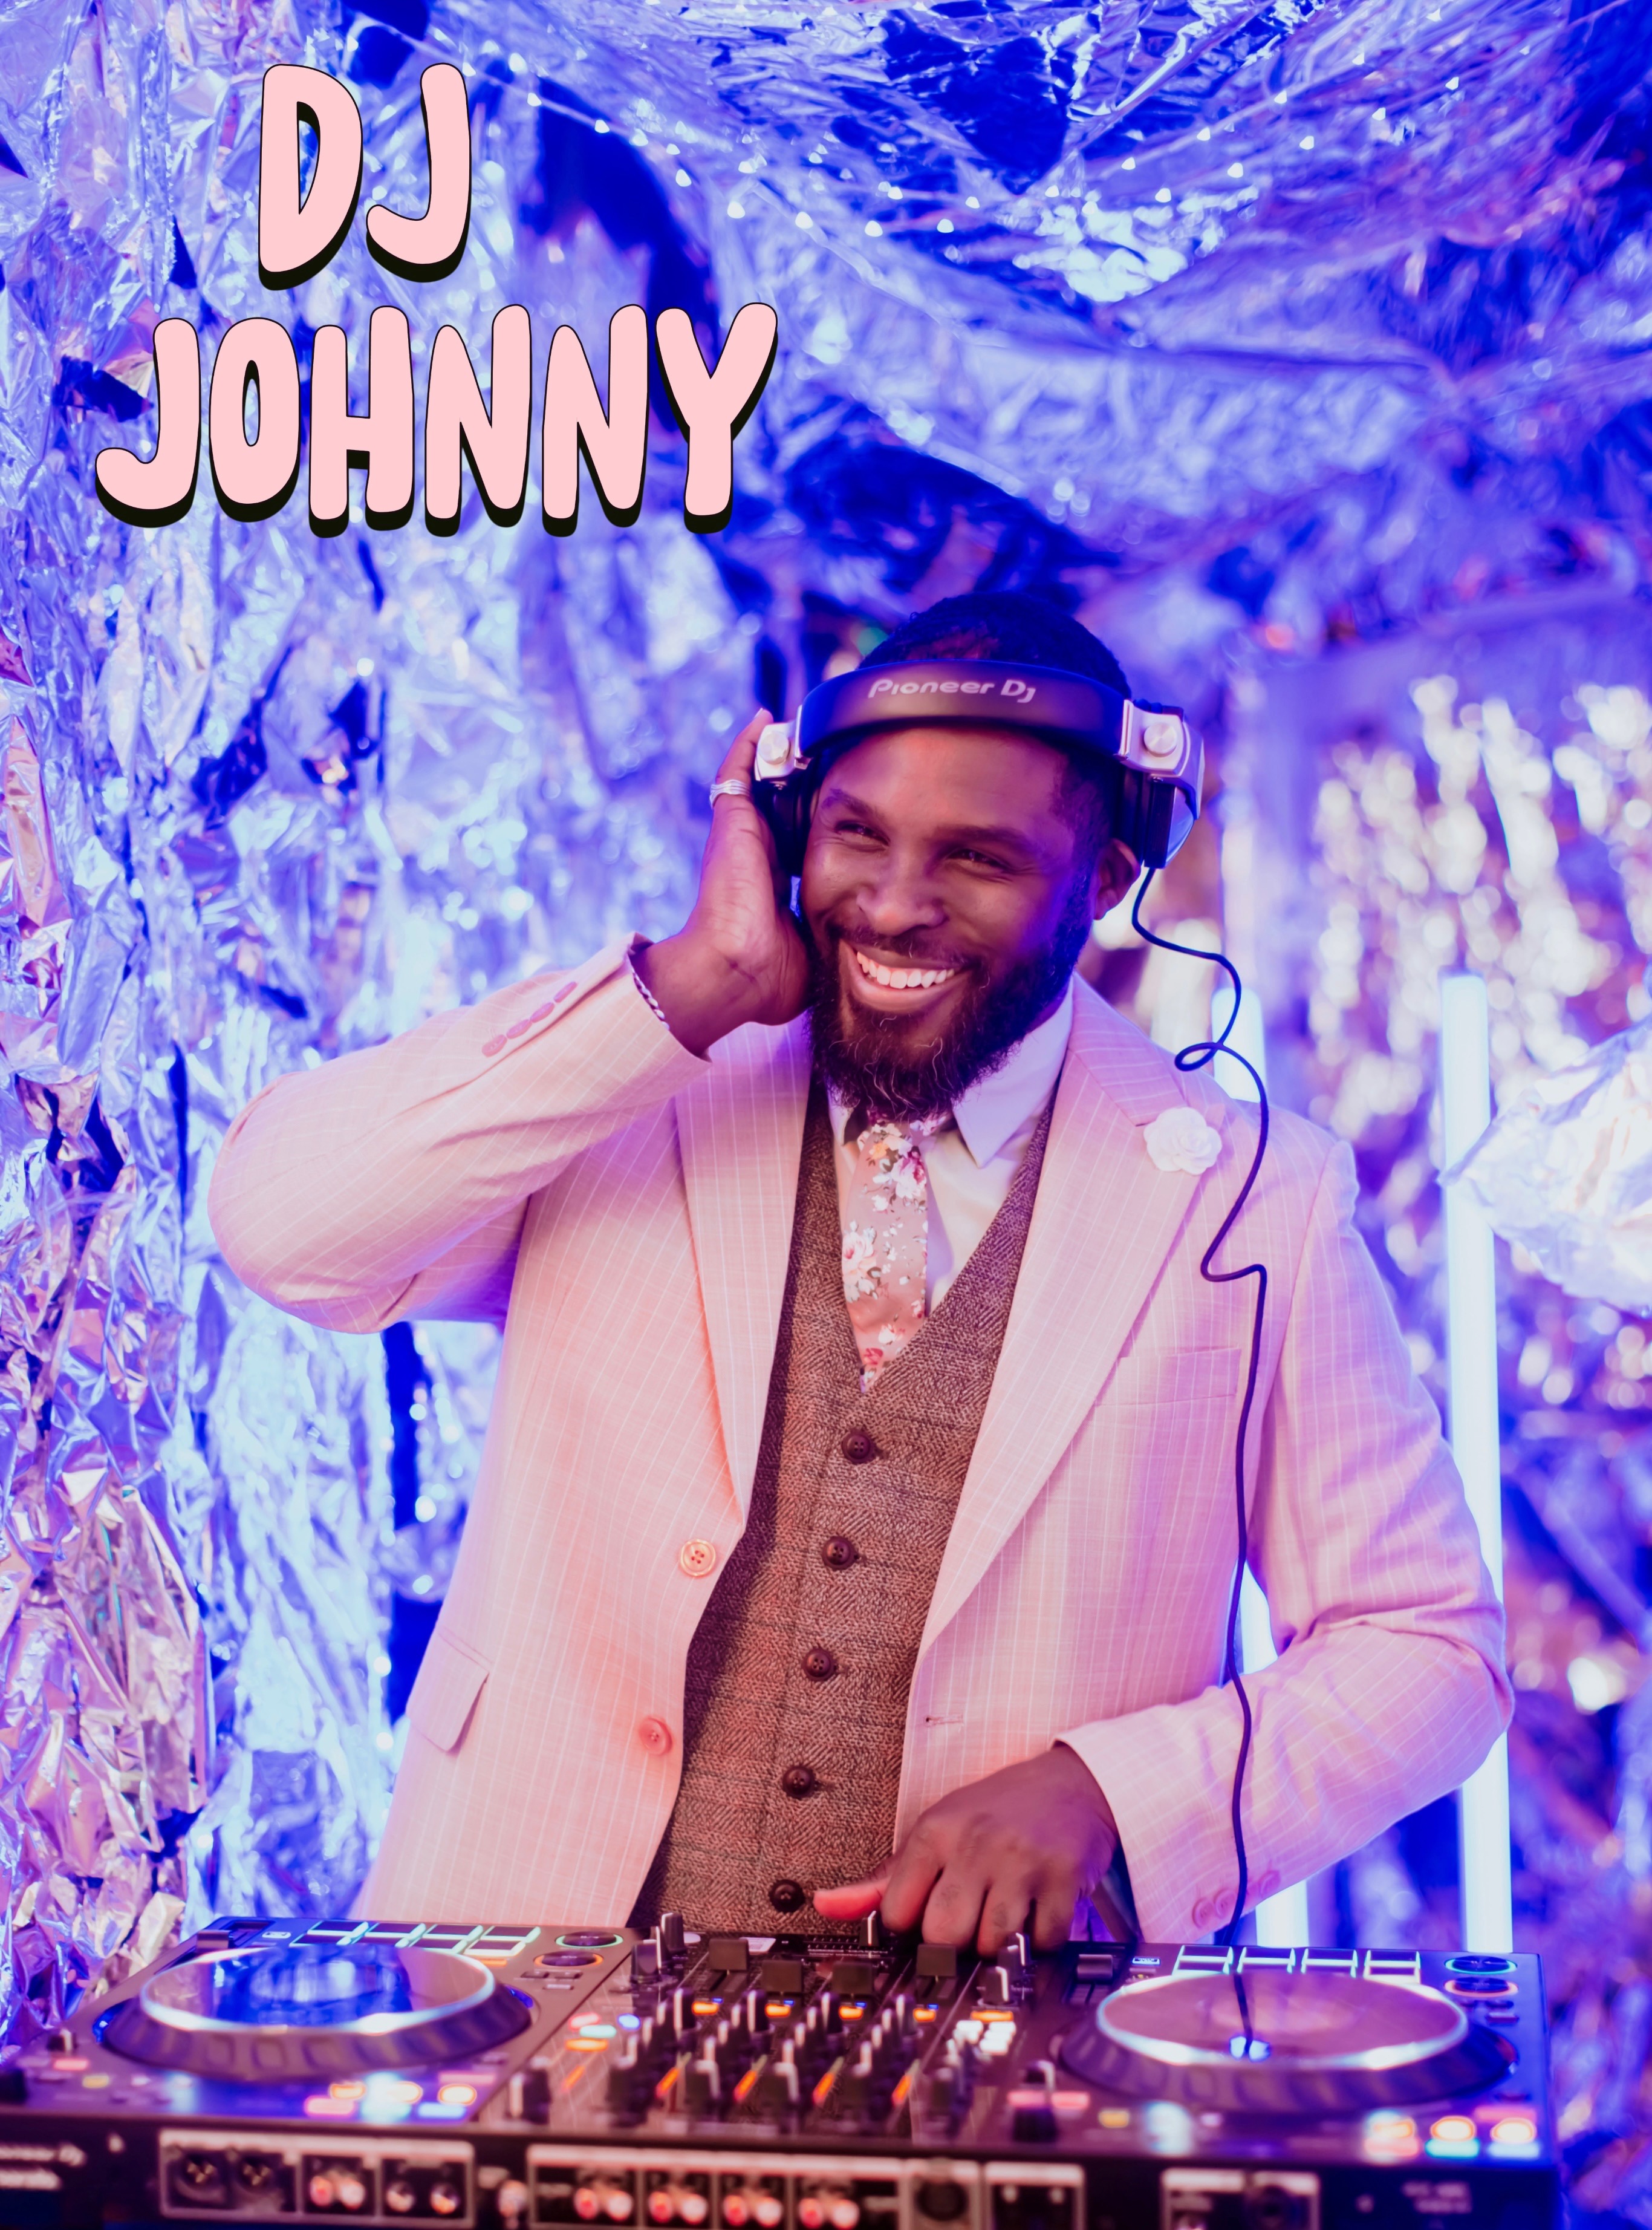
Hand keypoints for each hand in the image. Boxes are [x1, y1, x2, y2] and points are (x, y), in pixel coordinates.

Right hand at [635, 710, 811, 1055]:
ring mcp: (741, 836)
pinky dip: (749, 743)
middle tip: (831, 751)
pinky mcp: (731, 822)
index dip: (816, 822)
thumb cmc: (770, 978)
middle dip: (801, 779)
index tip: (844, 803)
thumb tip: (864, 955)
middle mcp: (757, 856)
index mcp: (775, 885)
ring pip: (761, 782)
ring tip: (804, 726)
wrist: (736, 972)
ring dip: (780, 754)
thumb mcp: (813, 952)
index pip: (796, 843)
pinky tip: (767, 718)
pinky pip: (736, 770)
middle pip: (780, 805)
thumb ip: (832, 942)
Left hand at [813, 1745, 1123, 1953]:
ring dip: (997, 1945)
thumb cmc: (994, 1813)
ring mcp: (1021, 1861)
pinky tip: (1038, 1914)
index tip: (928, 1919)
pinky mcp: (1063, 1878)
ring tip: (1004, 1918)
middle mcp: (975, 1843)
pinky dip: (1040, 1942)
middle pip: (942, 1935)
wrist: (1071, 1783)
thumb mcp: (935, 1832)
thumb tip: (826, 1905)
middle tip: (970, 1923)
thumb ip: (882, 1878)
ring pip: (991, 1943)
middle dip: (954, 1944)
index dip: (910, 1929)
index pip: (897, 1912)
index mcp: (935, 1832)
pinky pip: (1042, 1942)